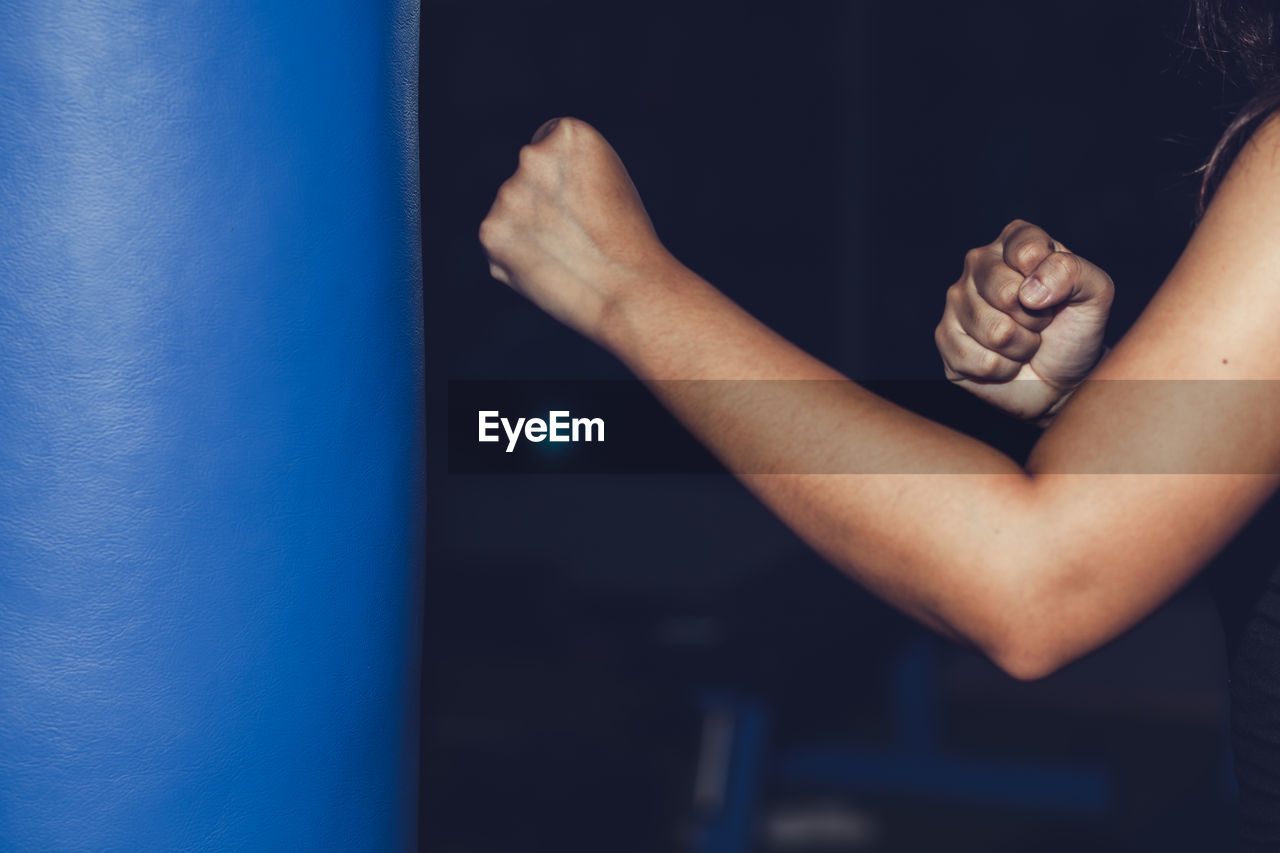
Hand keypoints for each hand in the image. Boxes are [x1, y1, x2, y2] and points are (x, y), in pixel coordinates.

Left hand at [479, 117, 675, 342]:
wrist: (629, 290)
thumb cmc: (628, 240)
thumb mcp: (607, 180)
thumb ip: (562, 171)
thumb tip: (517, 190)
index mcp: (568, 133)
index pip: (547, 148)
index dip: (566, 181)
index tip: (586, 204)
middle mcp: (532, 155)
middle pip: (527, 178)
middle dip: (544, 204)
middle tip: (579, 234)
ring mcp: (508, 195)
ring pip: (511, 211)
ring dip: (528, 231)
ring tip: (566, 254)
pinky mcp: (491, 232)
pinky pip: (498, 241)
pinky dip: (516, 258)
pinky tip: (548, 267)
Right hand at [935, 220, 1113, 422]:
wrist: (1061, 378)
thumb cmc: (1074, 330)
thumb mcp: (1095, 292)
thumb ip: (1073, 272)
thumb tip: (1029, 291)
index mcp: (1013, 242)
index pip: (1027, 251)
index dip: (1052, 282)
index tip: (1056, 294)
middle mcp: (978, 265)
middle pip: (1006, 293)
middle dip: (1035, 319)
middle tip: (1040, 322)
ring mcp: (956, 303)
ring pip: (995, 331)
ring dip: (1021, 347)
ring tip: (1023, 342)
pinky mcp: (945, 340)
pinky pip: (981, 360)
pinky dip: (1003, 369)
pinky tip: (1004, 360)